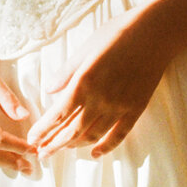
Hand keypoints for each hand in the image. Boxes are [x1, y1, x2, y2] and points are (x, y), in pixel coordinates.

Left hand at [26, 6, 173, 159]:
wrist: (154, 32)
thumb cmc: (118, 32)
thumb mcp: (87, 46)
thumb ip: (67, 70)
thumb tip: (49, 89)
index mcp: (84, 81)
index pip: (58, 114)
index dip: (44, 130)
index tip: (32, 140)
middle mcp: (100, 99)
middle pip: (72, 131)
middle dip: (54, 145)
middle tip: (41, 154)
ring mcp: (119, 107)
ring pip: (92, 136)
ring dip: (75, 146)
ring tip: (62, 150)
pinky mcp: (136, 109)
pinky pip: (118, 136)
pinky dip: (105, 147)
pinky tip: (95, 153)